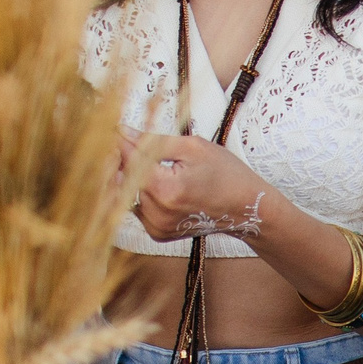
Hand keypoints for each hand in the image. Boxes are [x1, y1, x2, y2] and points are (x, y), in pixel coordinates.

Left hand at [127, 131, 269, 242]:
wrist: (246, 207)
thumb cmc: (226, 174)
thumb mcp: (193, 147)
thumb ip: (154, 141)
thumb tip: (122, 132)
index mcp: (166, 189)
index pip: (127, 160)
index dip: (120, 142)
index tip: (116, 130)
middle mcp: (158, 213)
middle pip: (123, 179)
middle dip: (125, 160)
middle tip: (137, 145)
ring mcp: (157, 227)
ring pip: (127, 195)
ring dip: (133, 179)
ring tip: (156, 167)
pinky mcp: (158, 234)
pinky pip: (138, 209)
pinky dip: (143, 195)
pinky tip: (160, 187)